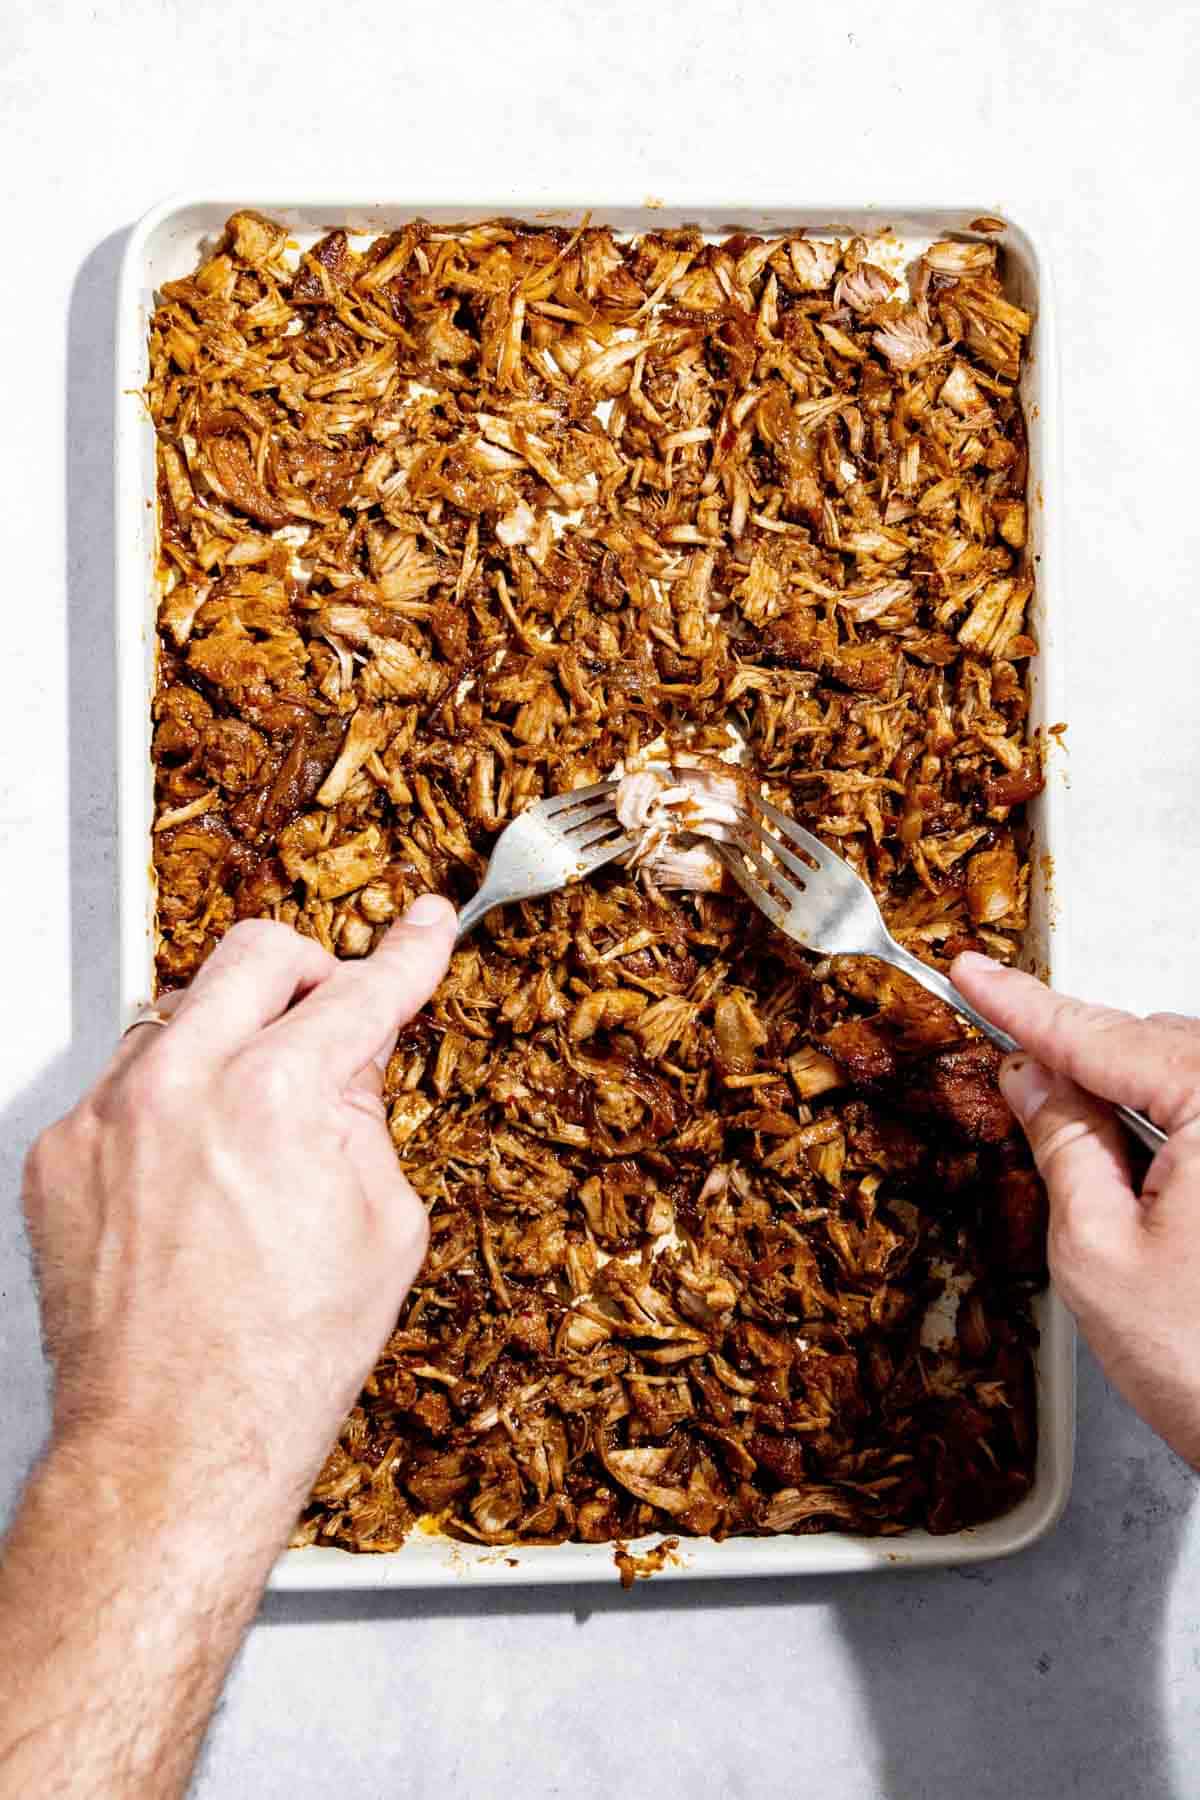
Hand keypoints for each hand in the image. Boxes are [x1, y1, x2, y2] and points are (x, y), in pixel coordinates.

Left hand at [23, 895, 455, 1518]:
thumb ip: (366, 1115)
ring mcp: (105, 1116)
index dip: (408, 953)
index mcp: (275, 1097)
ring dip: (232, 1039)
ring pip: (182, 1012)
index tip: (421, 925)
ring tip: (255, 1126)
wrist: (174, 1445)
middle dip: (311, 970)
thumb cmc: (280, 1361)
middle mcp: (178, 1086)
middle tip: (334, 1011)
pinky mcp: (59, 1154)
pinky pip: (126, 1084)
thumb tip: (354, 1054)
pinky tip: (195, 1174)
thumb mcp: (384, 1227)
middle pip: (255, 953)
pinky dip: (170, 1103)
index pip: (361, 991)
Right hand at [952, 951, 1199, 1465]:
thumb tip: (1031, 1078)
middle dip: (1074, 1049)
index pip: (1101, 1035)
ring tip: (1062, 1115)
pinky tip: (1129, 1147)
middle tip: (1003, 1051)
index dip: (1022, 1003)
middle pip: (1149, 1043)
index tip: (972, 969)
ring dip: (1124, 1090)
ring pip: (1185, 1073)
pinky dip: (1166, 1118)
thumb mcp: (1098, 1251)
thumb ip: (1062, 1143)